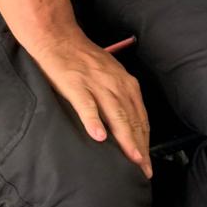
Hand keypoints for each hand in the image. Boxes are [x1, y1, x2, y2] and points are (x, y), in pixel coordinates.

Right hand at [29, 26, 151, 177]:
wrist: (58, 37)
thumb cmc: (83, 58)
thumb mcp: (109, 74)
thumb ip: (119, 96)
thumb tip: (127, 123)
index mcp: (125, 82)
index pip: (140, 116)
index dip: (145, 140)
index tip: (147, 161)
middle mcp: (116, 83)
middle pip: (132, 119)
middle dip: (140, 146)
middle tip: (144, 169)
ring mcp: (96, 83)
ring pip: (116, 115)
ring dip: (126, 138)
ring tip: (132, 158)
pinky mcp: (76, 84)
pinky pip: (86, 105)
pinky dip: (93, 121)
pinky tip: (98, 137)